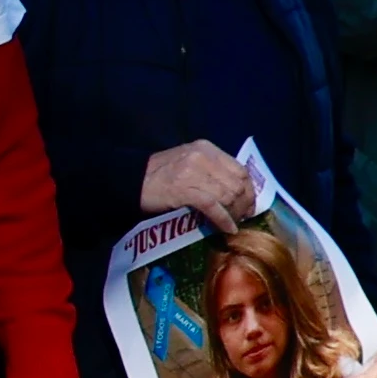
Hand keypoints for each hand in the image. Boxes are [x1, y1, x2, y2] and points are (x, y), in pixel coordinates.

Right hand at [136, 139, 257, 230]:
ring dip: (234, 213)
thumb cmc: (157, 175)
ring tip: (233, 223)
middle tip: (243, 217)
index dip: (249, 189)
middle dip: (244, 203)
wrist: (127, 180)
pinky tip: (227, 228)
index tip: (249, 204)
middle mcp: (202, 157)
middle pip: (237, 183)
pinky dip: (223, 220)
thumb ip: (210, 169)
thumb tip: (236, 190)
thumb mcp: (187, 162)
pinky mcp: (184, 190)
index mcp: (205, 148)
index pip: (239, 169)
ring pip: (228, 195)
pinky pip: (213, 207)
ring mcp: (193, 173)